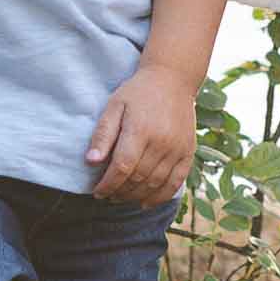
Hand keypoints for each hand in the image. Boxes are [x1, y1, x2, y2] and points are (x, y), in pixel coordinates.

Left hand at [84, 52, 203, 203]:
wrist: (173, 79)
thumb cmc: (138, 92)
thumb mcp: (114, 105)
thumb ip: (103, 134)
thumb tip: (91, 162)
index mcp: (140, 130)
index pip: (122, 167)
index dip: (108, 184)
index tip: (97, 191)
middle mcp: (161, 142)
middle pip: (137, 179)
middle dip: (119, 192)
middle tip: (108, 195)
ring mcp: (177, 149)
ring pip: (154, 184)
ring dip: (135, 196)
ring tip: (122, 197)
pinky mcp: (188, 152)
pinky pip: (175, 183)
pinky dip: (160, 197)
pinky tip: (145, 202)